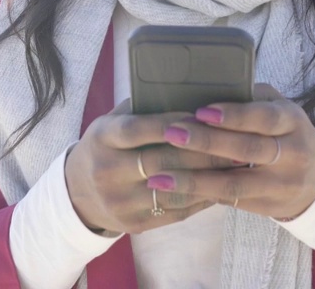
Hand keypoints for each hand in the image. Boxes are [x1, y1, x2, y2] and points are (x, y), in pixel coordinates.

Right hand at [65, 99, 242, 234]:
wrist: (77, 195)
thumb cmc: (105, 147)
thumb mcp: (110, 123)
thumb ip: (140, 110)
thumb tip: (184, 89)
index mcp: (102, 139)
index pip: (137, 130)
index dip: (169, 122)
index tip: (202, 115)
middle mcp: (108, 171)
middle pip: (161, 160)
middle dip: (202, 151)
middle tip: (235, 141)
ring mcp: (120, 201)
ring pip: (173, 190)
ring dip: (209, 178)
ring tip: (237, 165)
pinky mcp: (134, 224)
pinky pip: (175, 212)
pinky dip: (201, 199)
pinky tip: (222, 186)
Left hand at [146, 83, 314, 220]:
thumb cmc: (286, 133)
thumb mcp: (280, 109)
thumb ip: (251, 97)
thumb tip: (205, 82)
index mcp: (293, 122)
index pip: (263, 117)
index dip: (233, 115)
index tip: (200, 111)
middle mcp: (292, 154)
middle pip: (247, 149)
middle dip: (206, 142)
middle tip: (171, 133)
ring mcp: (281, 185)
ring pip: (234, 184)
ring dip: (194, 180)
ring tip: (158, 175)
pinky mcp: (267, 207)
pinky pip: (229, 201)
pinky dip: (199, 194)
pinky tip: (171, 189)